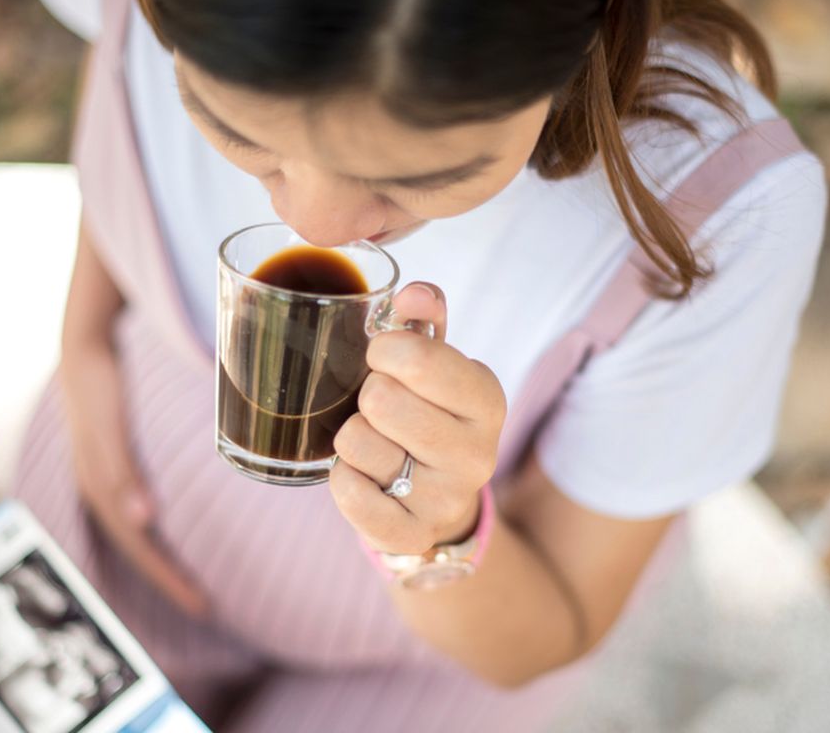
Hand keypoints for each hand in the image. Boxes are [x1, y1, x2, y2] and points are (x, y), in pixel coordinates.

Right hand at [59, 338, 208, 617]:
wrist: (84, 346)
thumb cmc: (101, 387)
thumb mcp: (109, 428)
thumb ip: (122, 471)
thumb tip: (142, 521)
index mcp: (101, 489)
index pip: (140, 548)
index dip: (168, 578)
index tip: (202, 605)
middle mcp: (101, 490)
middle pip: (138, 547)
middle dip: (169, 579)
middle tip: (206, 608)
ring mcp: (105, 479)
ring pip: (137, 533)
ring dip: (162, 559)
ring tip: (194, 583)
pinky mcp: (115, 467)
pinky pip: (136, 511)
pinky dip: (157, 531)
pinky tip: (175, 534)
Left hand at [329, 283, 505, 554]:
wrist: (440, 503)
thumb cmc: (429, 414)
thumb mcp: (436, 364)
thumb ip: (424, 319)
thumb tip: (413, 293)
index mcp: (486, 398)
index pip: (418, 358)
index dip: (383, 350)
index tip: (383, 358)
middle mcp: (477, 452)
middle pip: (380, 399)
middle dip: (366, 396)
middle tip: (381, 408)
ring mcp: (446, 499)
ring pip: (355, 442)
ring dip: (351, 438)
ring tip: (376, 443)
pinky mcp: (411, 536)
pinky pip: (348, 494)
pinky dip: (342, 479)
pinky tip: (365, 477)